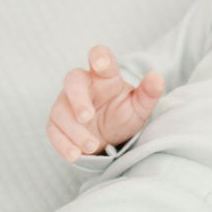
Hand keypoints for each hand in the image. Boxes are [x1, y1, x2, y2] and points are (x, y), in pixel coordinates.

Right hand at [46, 45, 163, 160]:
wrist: (110, 137)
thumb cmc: (123, 114)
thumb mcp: (140, 106)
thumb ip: (149, 93)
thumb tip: (157, 77)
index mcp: (104, 76)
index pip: (100, 58)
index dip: (99, 57)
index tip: (100, 63)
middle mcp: (82, 85)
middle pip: (73, 81)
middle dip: (78, 98)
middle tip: (87, 116)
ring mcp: (66, 103)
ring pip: (62, 111)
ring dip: (74, 130)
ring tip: (92, 146)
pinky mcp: (57, 124)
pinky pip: (54, 131)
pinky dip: (63, 144)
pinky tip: (75, 155)